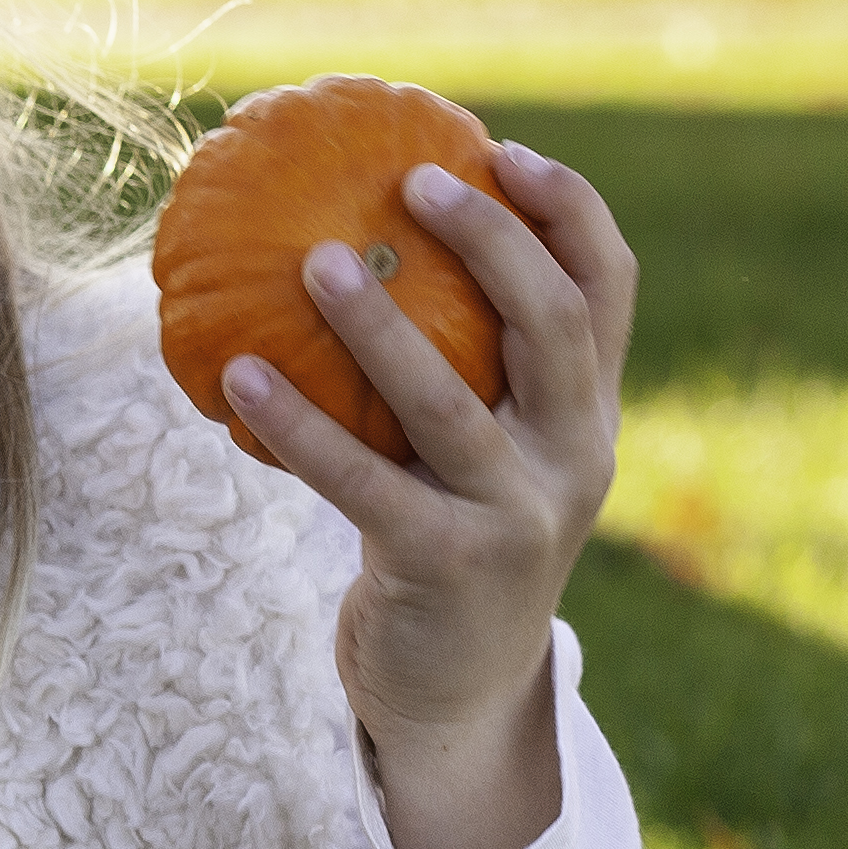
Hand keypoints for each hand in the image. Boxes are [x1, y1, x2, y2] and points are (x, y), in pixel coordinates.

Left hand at [214, 138, 634, 848]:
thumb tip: (364, 253)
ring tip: (318, 260)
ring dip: (379, 324)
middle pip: (550, 324)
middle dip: (492, 242)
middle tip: (414, 185)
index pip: (609, 292)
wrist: (460, 696)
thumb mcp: (487, 464)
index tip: (505, 151)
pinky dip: (298, 425)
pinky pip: (360, 480)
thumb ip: (469, 380)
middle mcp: (573, 458)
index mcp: (591, 419)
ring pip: (449, 399)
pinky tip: (238, 377)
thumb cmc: (452, 551)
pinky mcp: (445, 564)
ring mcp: (516, 516)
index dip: (569, 213)